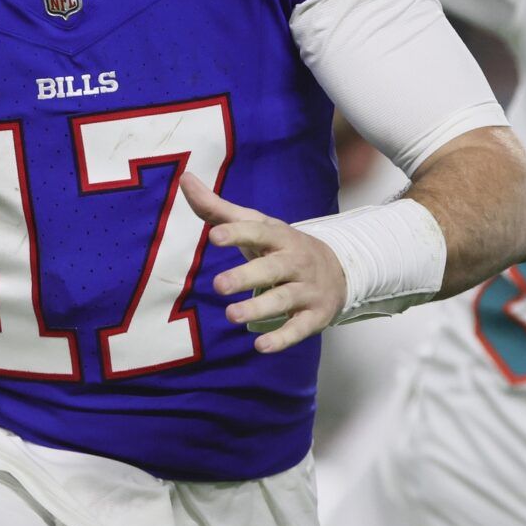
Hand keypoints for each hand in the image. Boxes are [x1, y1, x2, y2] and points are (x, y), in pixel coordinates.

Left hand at [182, 172, 347, 352]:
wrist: (340, 269)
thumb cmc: (283, 247)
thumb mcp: (257, 225)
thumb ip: (218, 208)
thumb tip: (184, 179)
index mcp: (279, 237)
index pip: (258, 232)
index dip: (237, 233)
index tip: (215, 236)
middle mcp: (295, 262)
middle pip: (271, 269)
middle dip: (246, 276)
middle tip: (218, 285)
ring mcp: (306, 290)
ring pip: (283, 300)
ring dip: (258, 309)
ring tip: (231, 315)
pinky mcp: (313, 317)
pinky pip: (298, 329)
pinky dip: (282, 338)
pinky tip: (261, 346)